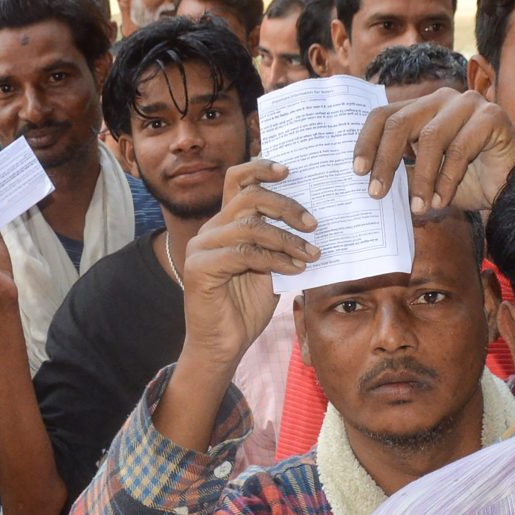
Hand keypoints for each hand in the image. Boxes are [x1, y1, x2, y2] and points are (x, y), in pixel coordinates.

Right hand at [179, 160, 315, 370]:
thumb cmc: (245, 308)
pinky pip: (244, 253)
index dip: (261, 168)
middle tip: (313, 224)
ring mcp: (202, 248)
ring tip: (311, 254)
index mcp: (225, 224)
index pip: (237, 181)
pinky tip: (294, 269)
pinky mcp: (200, 268)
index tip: (289, 171)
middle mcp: (210, 230)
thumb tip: (314, 223)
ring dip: (287, 239)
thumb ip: (281, 244)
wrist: (223, 346)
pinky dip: (275, 259)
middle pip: (249, 197)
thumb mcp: (272, 269)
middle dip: (286, 206)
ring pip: (250, 226)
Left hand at [351, 87, 514, 215]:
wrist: (512, 188)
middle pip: (400, 122)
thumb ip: (402, 172)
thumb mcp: (425, 178)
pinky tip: (441, 201)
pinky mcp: (492, 115)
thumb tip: (367, 181)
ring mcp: (469, 103)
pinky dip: (446, 179)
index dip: (366, 142)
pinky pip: (459, 148)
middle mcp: (443, 99)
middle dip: (385, 161)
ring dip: (421, 178)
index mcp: (422, 108)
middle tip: (376, 193)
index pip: (384, 115)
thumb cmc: (468, 181)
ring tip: (418, 207)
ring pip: (430, 138)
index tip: (357, 171)